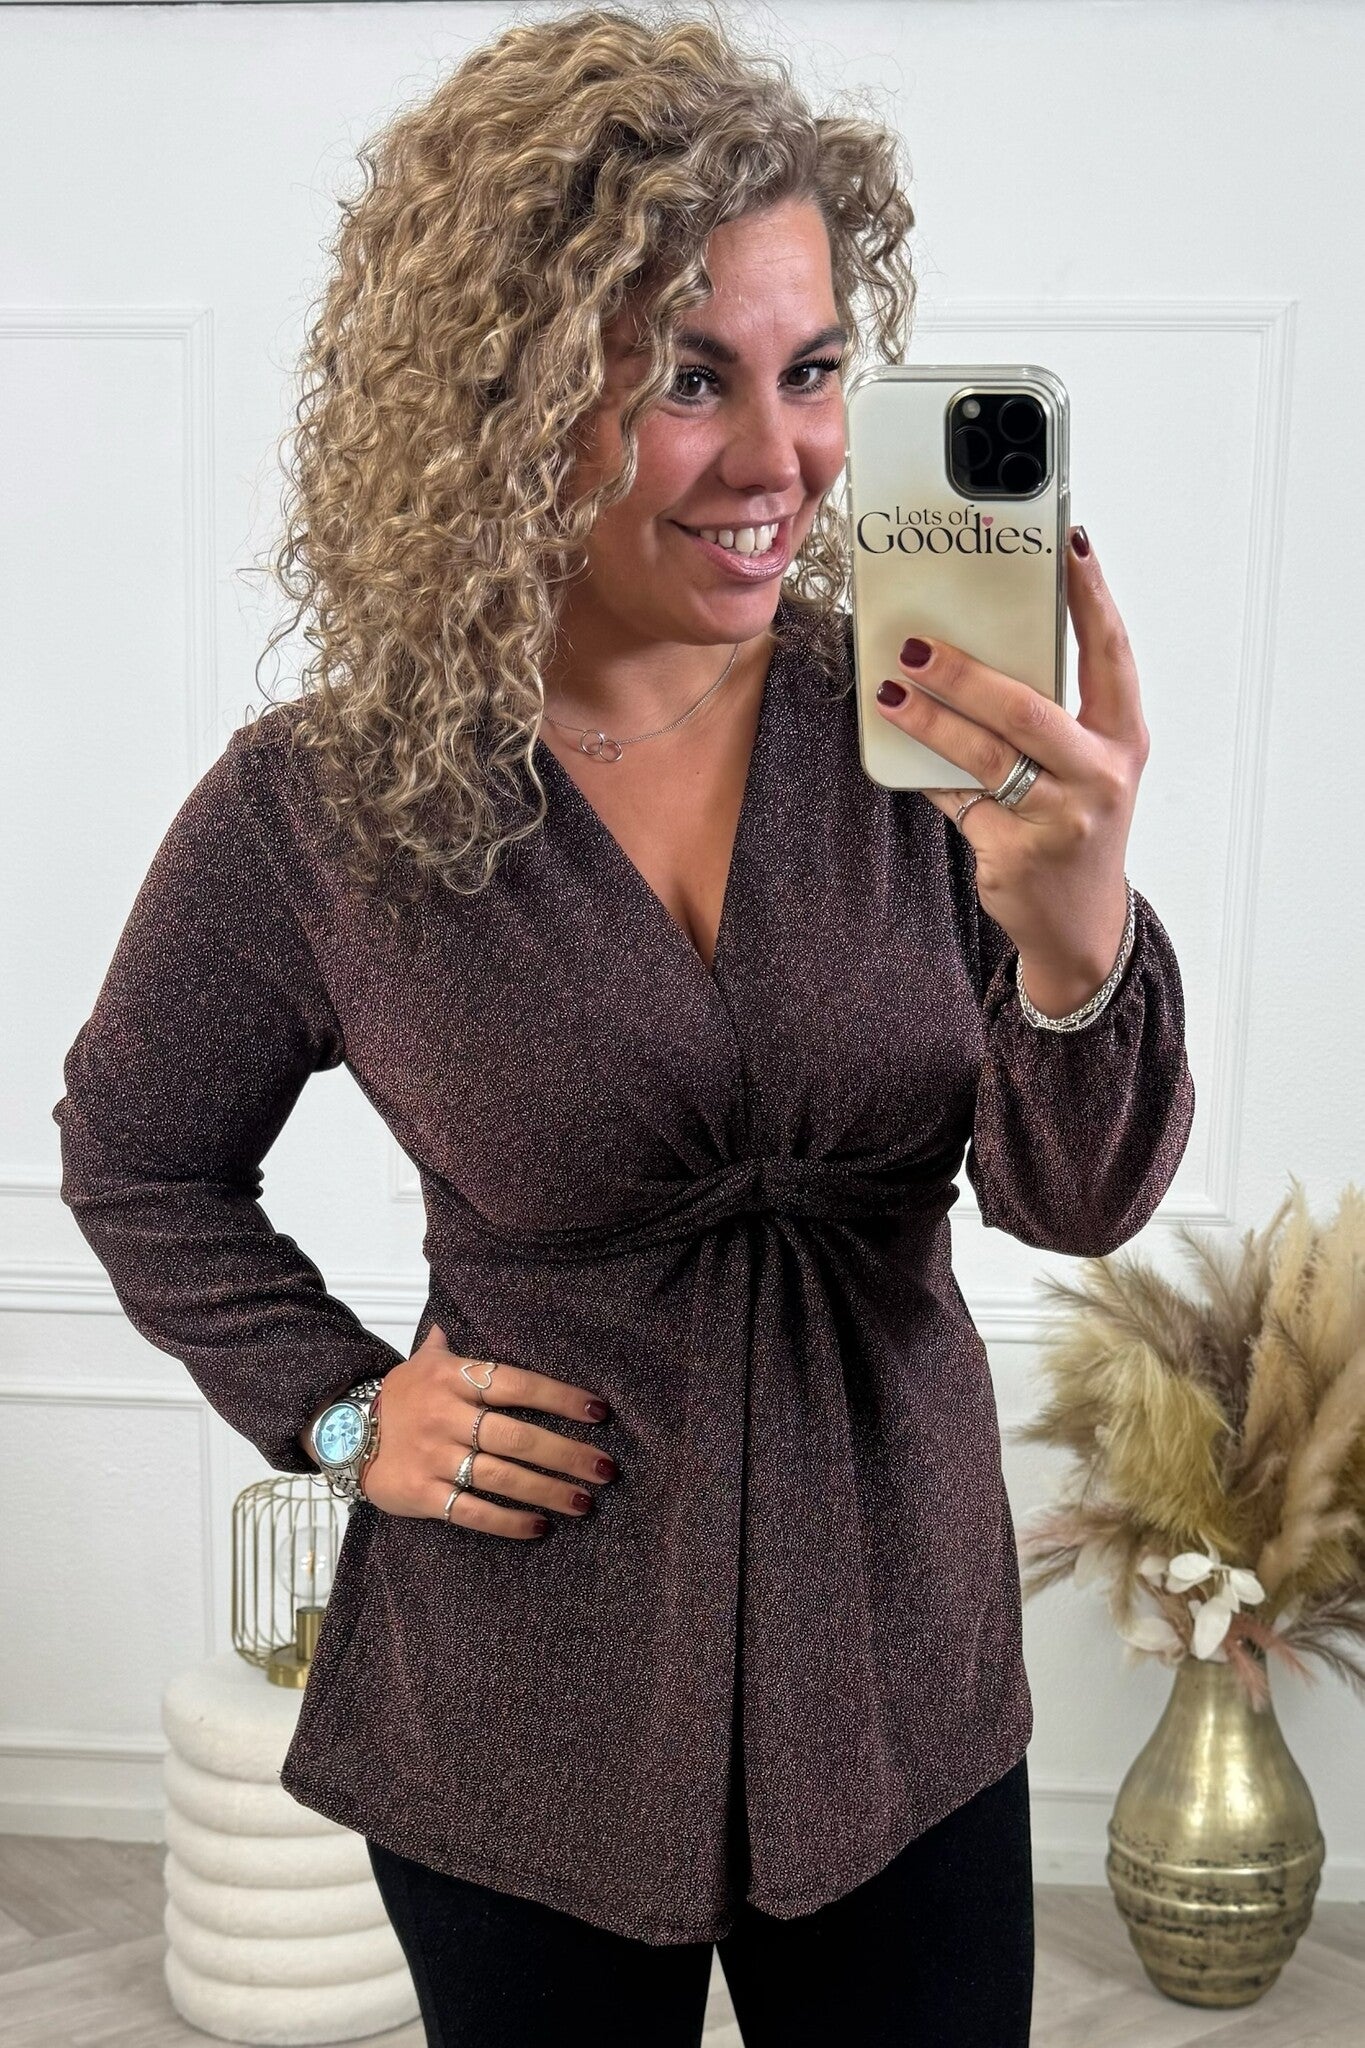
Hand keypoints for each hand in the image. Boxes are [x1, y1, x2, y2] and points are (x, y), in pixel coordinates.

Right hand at [358, 1323, 617, 1537]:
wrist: (341, 1432)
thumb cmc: (399, 1397)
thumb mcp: (423, 1362)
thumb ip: (451, 1345)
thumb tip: (456, 1316)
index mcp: (452, 1378)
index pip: (517, 1384)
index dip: (559, 1397)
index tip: (598, 1411)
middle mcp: (445, 1416)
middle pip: (517, 1436)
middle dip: (567, 1454)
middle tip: (605, 1468)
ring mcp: (433, 1457)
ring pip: (502, 1477)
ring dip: (548, 1491)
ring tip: (585, 1502)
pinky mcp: (422, 1494)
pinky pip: (472, 1511)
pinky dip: (509, 1522)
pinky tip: (540, 1526)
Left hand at [875, 528, 1148, 1015]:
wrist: (1081, 924)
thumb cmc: (1076, 822)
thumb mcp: (1085, 765)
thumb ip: (1050, 714)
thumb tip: (972, 648)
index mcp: (1124, 737)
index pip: (1110, 652)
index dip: (1092, 596)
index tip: (1068, 543)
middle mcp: (1101, 775)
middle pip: (1028, 709)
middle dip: (966, 673)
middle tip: (917, 644)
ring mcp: (1060, 818)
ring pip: (984, 756)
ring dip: (930, 719)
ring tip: (890, 691)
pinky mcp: (1016, 852)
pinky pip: (957, 800)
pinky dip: (926, 772)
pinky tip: (898, 748)